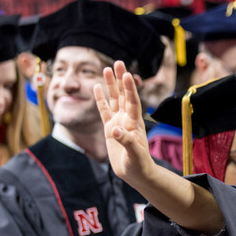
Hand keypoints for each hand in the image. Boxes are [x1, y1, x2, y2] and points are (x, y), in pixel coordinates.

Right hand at [95, 61, 154, 184]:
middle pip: (124, 95)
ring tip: (107, 68)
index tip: (127, 74)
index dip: (130, 88)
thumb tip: (114, 130)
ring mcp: (118, 122)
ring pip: (114, 99)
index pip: (133, 102)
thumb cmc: (139, 164)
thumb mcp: (134, 154)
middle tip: (118, 63)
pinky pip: (104, 110)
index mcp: (134, 123)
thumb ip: (126, 141)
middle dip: (121, 79)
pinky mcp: (109, 128)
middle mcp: (127, 119)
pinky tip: (96, 87)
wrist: (135, 173)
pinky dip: (100, 99)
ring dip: (111, 85)